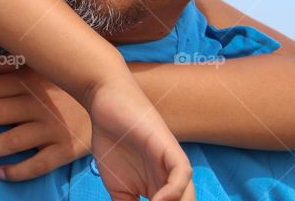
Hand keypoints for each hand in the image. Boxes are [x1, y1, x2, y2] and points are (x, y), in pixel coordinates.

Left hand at [0, 63, 91, 180]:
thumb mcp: (37, 67)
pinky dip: (17, 170)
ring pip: (12, 140)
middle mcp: (38, 103)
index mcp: (28, 80)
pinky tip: (0, 172)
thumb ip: (6, 65)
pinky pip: (38, 163)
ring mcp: (52, 127)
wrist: (112, 95)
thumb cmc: (65, 82)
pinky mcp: (66, 149)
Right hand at [88, 76, 194, 200]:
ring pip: (188, 196)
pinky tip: (158, 200)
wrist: (106, 103)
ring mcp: (172, 162)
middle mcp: (172, 179)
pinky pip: (182, 173)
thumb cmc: (111, 140)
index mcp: (162, 189)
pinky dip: (174, 191)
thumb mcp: (116, 186)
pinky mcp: (170, 147)